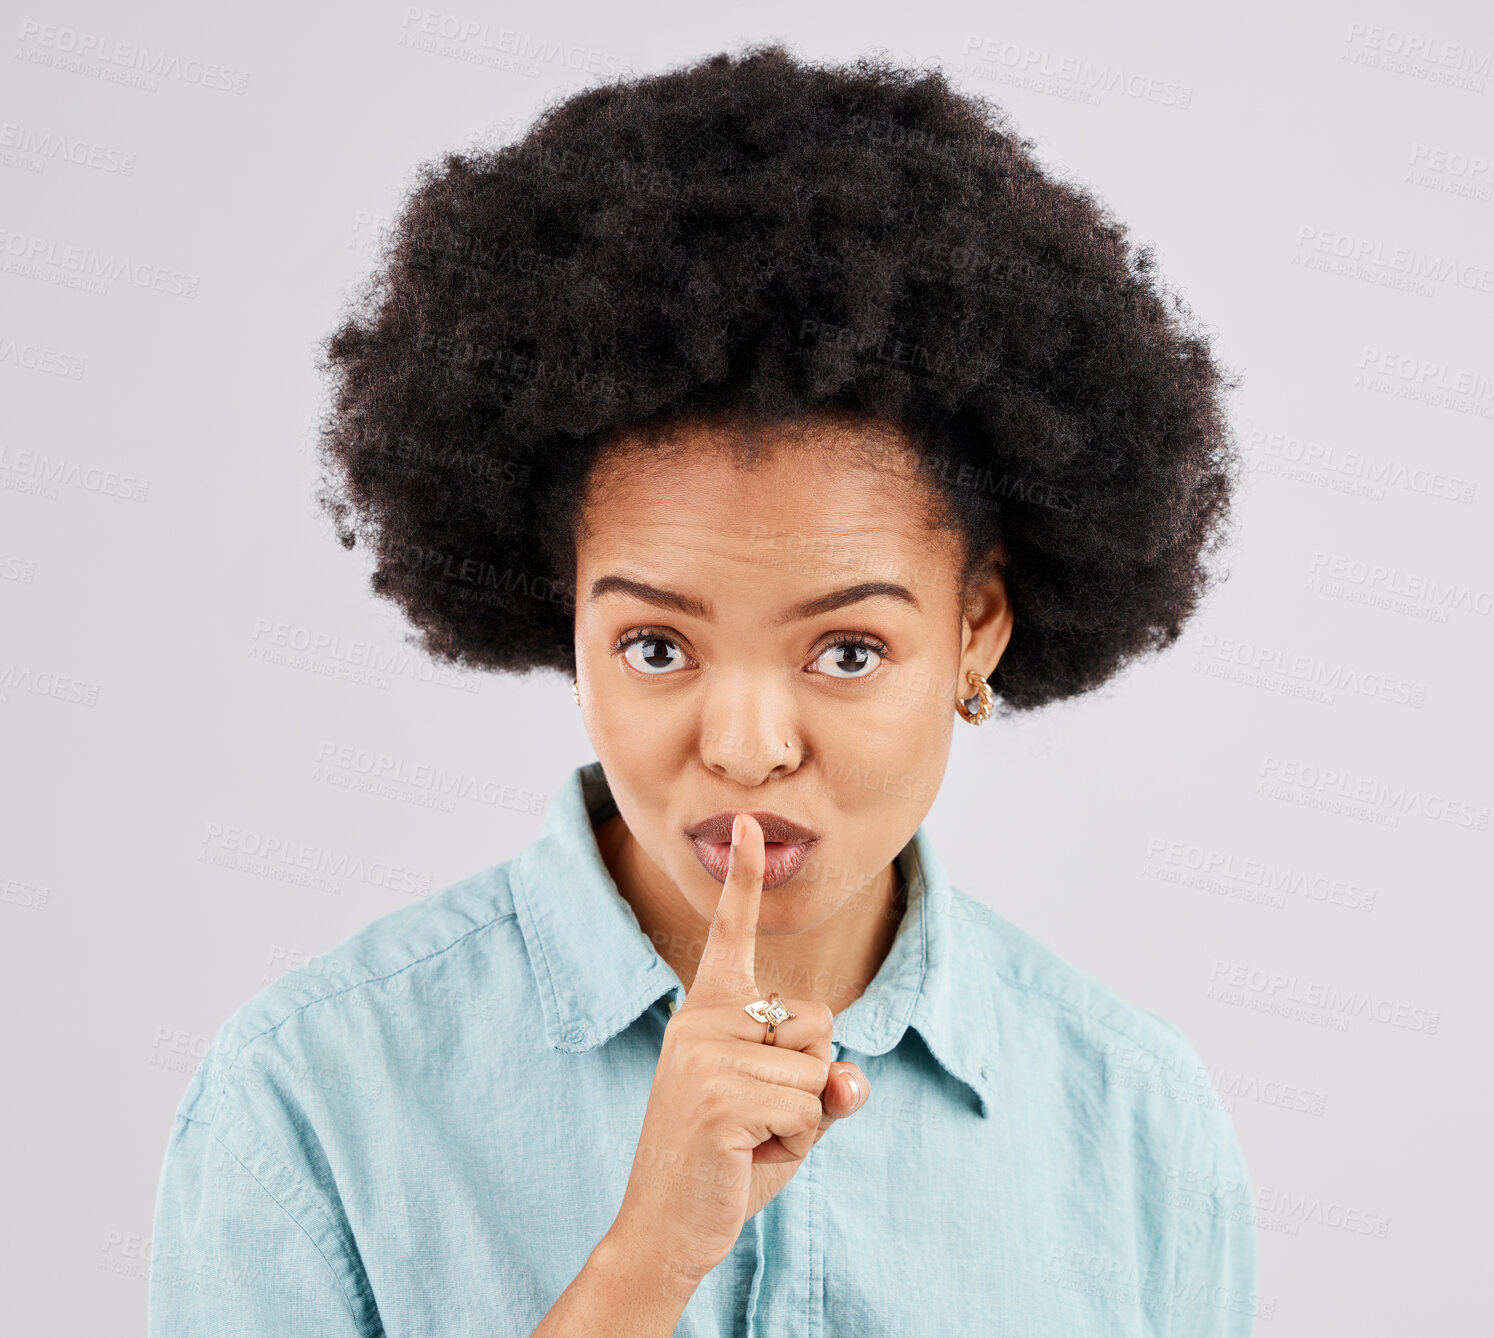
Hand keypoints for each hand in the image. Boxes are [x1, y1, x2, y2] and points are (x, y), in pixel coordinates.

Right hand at [605, 813, 870, 1291]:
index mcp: (707, 1013)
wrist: (665, 1231)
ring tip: (750, 1143)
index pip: (729, 935)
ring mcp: (706, 1058)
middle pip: (818, 1023)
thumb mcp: (784, 1114)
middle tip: (755, 1124)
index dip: (744, 878)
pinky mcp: (721, 1100)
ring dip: (803, 1122)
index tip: (751, 822)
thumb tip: (855, 1079)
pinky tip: (748, 1159)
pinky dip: (796, 1145)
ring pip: (819, 1071)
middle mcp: (701, 1022)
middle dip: (810, 1083)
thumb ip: (822, 1083)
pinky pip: (810, 1109)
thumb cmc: (728, 1164)